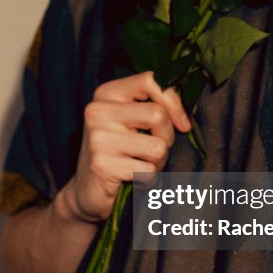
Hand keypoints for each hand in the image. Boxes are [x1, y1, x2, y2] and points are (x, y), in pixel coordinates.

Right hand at [60, 71, 190, 224]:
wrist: (87, 191)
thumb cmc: (118, 153)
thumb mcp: (131, 121)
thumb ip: (154, 108)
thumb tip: (184, 121)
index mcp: (107, 94)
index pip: (150, 80)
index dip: (174, 102)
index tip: (181, 124)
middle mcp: (98, 111)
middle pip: (157, 114)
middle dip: (167, 137)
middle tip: (154, 150)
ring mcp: (98, 138)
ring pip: (158, 146)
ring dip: (158, 162)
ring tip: (142, 165)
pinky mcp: (102, 165)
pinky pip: (148, 171)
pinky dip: (149, 179)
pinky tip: (134, 179)